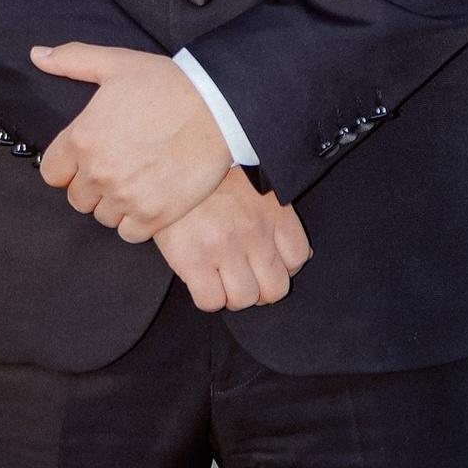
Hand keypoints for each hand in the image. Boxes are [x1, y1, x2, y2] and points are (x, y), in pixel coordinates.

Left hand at [31, 43, 232, 234]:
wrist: (220, 108)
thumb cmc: (169, 84)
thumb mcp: (117, 63)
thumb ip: (73, 60)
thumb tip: (38, 55)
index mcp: (82, 138)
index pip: (51, 174)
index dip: (67, 167)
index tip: (86, 159)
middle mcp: (99, 172)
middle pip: (77, 198)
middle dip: (92, 186)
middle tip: (117, 168)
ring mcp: (126, 196)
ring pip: (103, 216)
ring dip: (114, 204)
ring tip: (135, 182)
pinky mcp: (154, 214)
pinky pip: (129, 234)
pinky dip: (136, 222)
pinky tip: (149, 199)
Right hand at [152, 170, 312, 311]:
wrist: (169, 166)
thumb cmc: (212, 181)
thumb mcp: (255, 189)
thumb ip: (278, 220)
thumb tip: (298, 256)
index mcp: (273, 211)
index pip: (298, 259)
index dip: (283, 270)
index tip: (265, 266)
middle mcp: (253, 231)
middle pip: (275, 288)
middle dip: (261, 291)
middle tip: (245, 280)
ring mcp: (224, 246)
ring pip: (244, 299)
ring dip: (233, 297)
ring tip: (222, 282)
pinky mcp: (193, 259)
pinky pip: (211, 301)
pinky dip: (208, 299)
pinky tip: (202, 282)